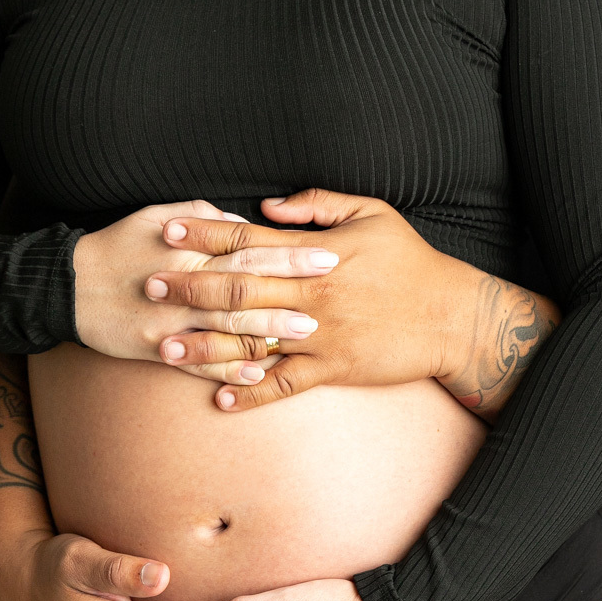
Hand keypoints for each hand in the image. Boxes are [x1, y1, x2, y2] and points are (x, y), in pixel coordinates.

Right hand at [71, 199, 327, 362]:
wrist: (66, 286)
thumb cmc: (119, 244)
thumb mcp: (157, 216)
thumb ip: (203, 218)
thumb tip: (245, 222)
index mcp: (186, 249)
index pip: (247, 248)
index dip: (288, 253)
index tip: (325, 255)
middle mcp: (180, 285)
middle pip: (243, 288)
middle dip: (289, 291)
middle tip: (330, 295)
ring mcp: (167, 321)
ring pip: (225, 328)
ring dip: (267, 332)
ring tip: (306, 334)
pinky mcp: (154, 349)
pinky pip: (196, 364)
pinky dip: (226, 368)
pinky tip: (257, 373)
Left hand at [148, 189, 487, 409]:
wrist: (452, 316)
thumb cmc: (411, 260)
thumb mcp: (372, 213)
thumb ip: (318, 205)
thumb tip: (268, 203)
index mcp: (318, 253)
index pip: (250, 239)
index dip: (206, 234)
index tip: (170, 232)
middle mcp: (313, 293)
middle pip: (239, 287)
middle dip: (191, 286)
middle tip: (149, 284)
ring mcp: (321, 334)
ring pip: (252, 339)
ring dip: (206, 343)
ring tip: (164, 347)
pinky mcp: (334, 368)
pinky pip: (284, 383)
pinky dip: (251, 391)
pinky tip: (218, 397)